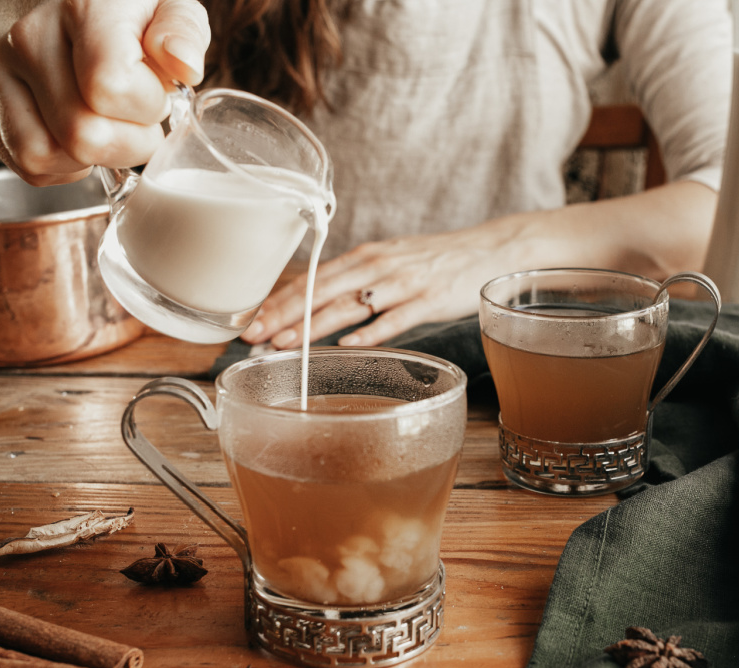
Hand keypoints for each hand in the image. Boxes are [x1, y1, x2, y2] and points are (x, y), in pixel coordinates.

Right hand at [0, 0, 209, 185]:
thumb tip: (182, 64)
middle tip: (136, 119)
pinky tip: (79, 135)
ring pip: (44, 155)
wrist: (83, 12)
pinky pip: (27, 166)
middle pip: (81, 135)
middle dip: (127, 142)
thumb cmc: (135, 19)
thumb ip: (183, 31)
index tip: (157, 94)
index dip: (148, 109)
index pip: (109, 89)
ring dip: (90, 158)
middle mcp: (28, 37)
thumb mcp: (173, 10)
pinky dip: (63, 165)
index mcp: (81, 9)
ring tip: (107, 126)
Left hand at [241, 215, 534, 348]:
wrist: (488, 250)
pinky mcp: (429, 300)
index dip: (278, 299)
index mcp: (364, 257)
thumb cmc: (436, 263)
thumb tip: (320, 306)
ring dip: (313, 325)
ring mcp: (403, 283)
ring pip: (349, 305)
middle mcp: (377, 265)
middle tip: (253, 334)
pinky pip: (395, 319)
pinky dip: (371, 332)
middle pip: (321, 291)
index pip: (312, 278)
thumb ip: (358, 283)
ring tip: (285, 343)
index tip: (250, 318)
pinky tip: (348, 346)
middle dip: (283, 313)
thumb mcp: (390, 264)